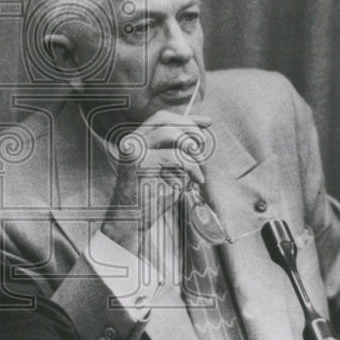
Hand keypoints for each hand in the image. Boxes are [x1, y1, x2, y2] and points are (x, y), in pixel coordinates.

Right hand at [101, 110, 211, 254]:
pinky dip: (191, 166)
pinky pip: (175, 156)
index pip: (161, 118)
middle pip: (164, 118)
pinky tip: (196, 179)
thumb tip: (199, 138)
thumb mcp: (168, 170)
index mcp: (137, 140)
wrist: (131, 221)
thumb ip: (179, 152)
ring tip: (198, 164)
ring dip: (190, 146)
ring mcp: (133, 150)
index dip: (187, 118)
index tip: (208, 122)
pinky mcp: (139, 163)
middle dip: (189, 128)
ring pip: (169, 132)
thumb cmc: (151, 199)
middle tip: (203, 146)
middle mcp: (132, 141)